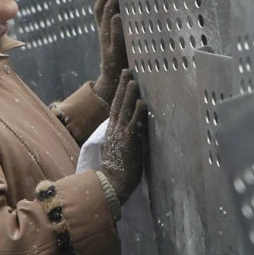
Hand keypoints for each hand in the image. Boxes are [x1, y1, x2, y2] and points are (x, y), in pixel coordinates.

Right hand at [93, 0, 127, 104]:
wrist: (115, 86)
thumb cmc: (126, 62)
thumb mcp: (127, 40)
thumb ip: (131, 26)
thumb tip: (145, 9)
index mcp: (106, 29)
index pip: (102, 5)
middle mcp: (104, 34)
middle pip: (100, 8)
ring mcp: (107, 44)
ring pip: (104, 20)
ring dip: (111, 5)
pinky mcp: (113, 55)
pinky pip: (112, 40)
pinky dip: (114, 28)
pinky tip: (119, 17)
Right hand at [100, 70, 146, 204]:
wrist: (112, 182)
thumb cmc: (117, 169)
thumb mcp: (118, 148)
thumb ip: (122, 136)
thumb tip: (131, 127)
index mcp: (112, 130)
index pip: (116, 107)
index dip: (120, 94)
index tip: (124, 81)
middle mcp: (114, 129)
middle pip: (119, 103)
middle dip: (123, 87)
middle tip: (127, 72)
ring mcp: (121, 133)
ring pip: (125, 109)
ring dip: (130, 94)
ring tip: (133, 80)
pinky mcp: (129, 140)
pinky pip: (133, 123)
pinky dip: (137, 112)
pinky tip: (142, 102)